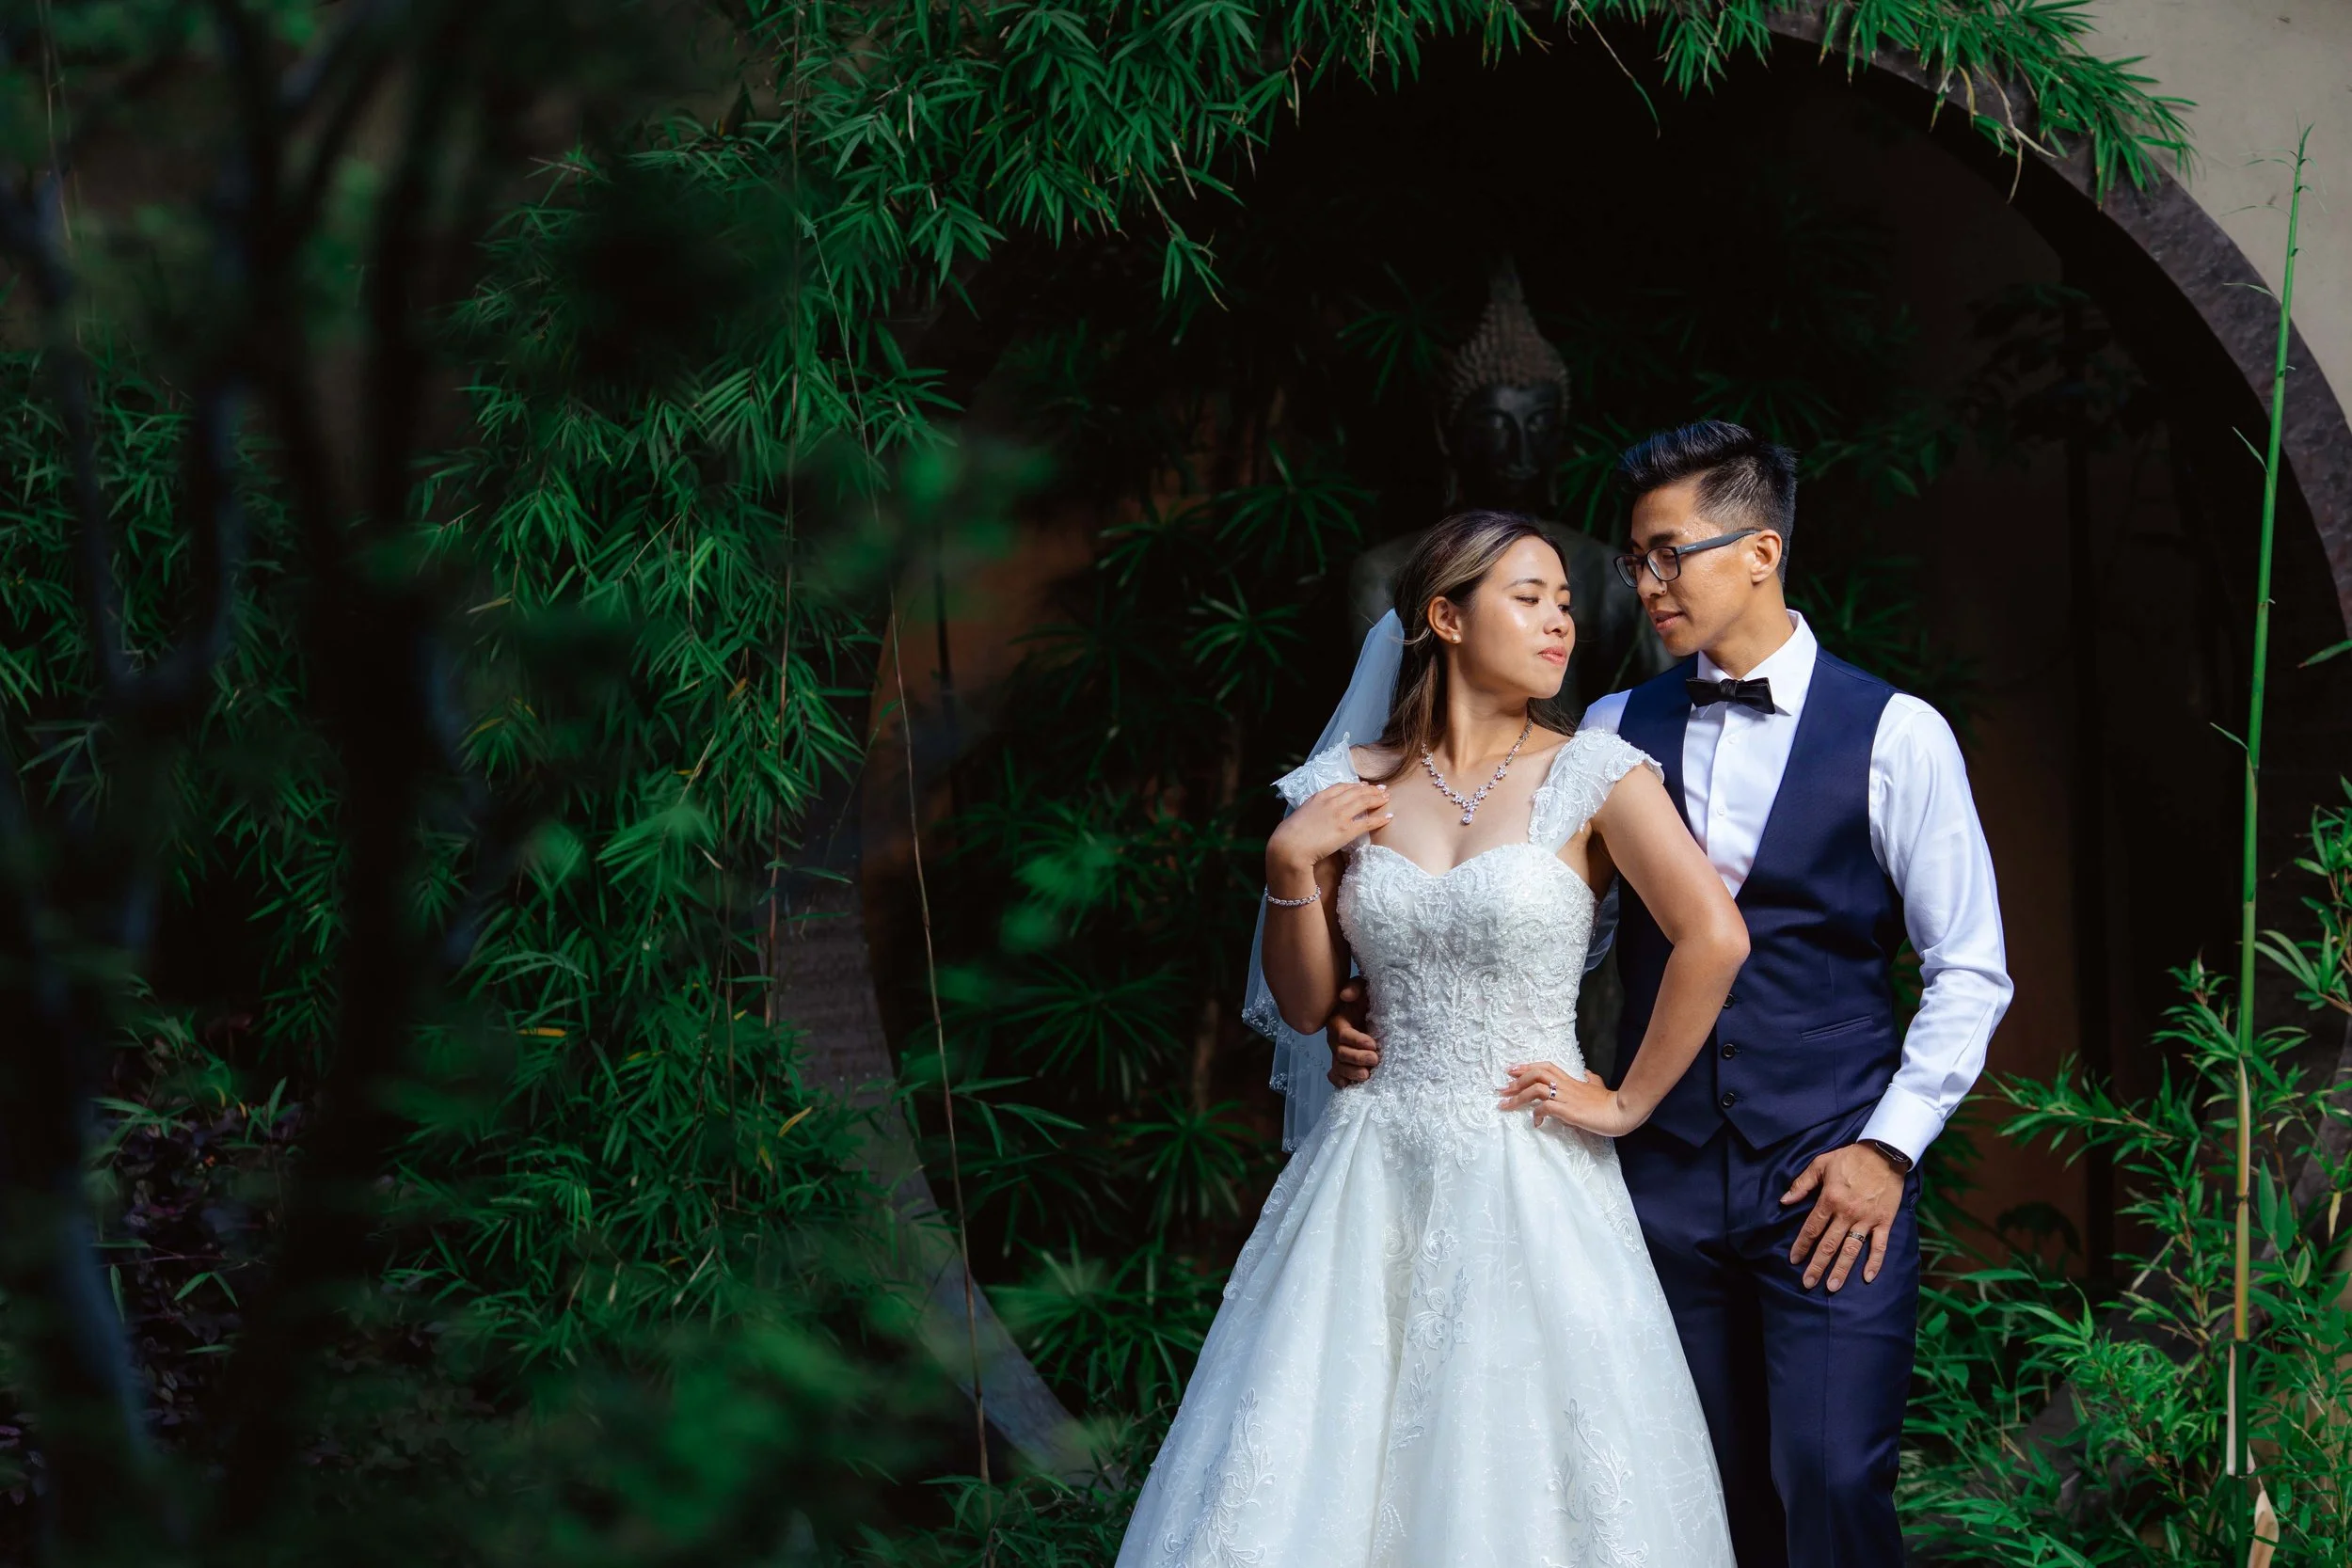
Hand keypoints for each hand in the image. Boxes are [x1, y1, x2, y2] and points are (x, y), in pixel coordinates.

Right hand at [1266, 782, 1389, 885]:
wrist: (1290, 846)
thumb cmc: (1291, 833)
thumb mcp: (1301, 813)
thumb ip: (1313, 809)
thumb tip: (1317, 813)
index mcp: (1320, 796)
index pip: (1343, 786)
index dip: (1356, 785)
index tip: (1364, 785)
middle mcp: (1332, 802)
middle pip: (1357, 791)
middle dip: (1372, 789)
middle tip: (1382, 789)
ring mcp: (1340, 815)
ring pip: (1365, 802)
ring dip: (1378, 798)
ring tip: (1387, 797)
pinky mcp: (1346, 831)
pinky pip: (1368, 822)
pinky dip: (1380, 819)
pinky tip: (1389, 817)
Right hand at [1325, 980, 1378, 1088]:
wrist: (1373, 1012)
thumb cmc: (1368, 999)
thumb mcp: (1364, 987)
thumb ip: (1356, 987)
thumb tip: (1346, 996)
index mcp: (1339, 1022)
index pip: (1343, 1035)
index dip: (1357, 1041)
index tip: (1373, 1044)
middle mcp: (1336, 1040)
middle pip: (1341, 1053)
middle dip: (1357, 1058)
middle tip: (1375, 1059)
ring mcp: (1339, 1053)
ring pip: (1338, 1067)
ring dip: (1351, 1073)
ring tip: (1366, 1075)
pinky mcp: (1344, 1064)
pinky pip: (1335, 1075)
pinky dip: (1340, 1081)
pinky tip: (1348, 1085)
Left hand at [1500, 1060, 1644, 1137]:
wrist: (1621, 1112)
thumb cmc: (1610, 1102)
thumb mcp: (1598, 1087)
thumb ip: (1591, 1080)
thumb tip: (1587, 1073)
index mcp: (1571, 1080)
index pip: (1545, 1067)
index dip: (1526, 1067)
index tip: (1510, 1071)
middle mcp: (1566, 1086)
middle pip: (1536, 1074)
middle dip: (1515, 1081)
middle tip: (1502, 1090)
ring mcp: (1566, 1098)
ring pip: (1536, 1089)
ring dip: (1518, 1097)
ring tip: (1507, 1106)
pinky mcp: (1569, 1111)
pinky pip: (1545, 1108)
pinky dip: (1536, 1114)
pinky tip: (1535, 1122)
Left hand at [1781, 1142, 1904, 1290]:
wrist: (1884, 1153)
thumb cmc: (1850, 1158)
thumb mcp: (1821, 1163)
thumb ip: (1802, 1183)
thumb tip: (1784, 1200)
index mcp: (1830, 1199)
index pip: (1812, 1228)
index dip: (1802, 1245)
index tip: (1794, 1260)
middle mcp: (1847, 1213)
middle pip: (1829, 1244)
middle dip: (1817, 1265)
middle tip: (1808, 1283)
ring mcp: (1867, 1219)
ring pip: (1852, 1250)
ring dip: (1842, 1270)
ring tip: (1832, 1286)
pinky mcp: (1884, 1221)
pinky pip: (1879, 1246)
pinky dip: (1875, 1262)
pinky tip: (1867, 1278)